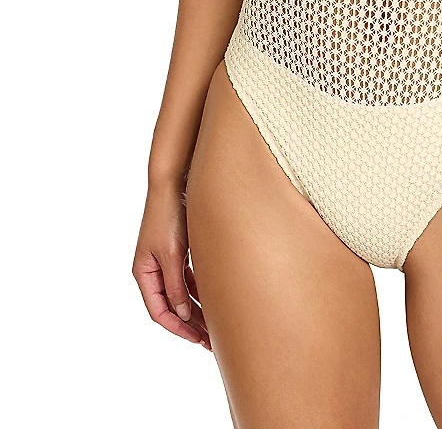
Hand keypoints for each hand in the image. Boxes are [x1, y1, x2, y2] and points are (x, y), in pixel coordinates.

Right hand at [132, 182, 211, 350]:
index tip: (198, 339)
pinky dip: (199, 290)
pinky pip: (187, 279)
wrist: (174, 183)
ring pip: (181, 294)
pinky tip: (215, 300)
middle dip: (190, 323)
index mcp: (143, 273)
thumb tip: (183, 315)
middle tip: (211, 340)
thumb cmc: (169, 216)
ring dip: (197, 309)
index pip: (159, 312)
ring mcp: (164, 261)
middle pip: (171, 306)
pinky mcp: (177, 251)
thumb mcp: (172, 254)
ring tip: (216, 324)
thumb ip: (175, 286)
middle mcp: (151, 270)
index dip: (178, 328)